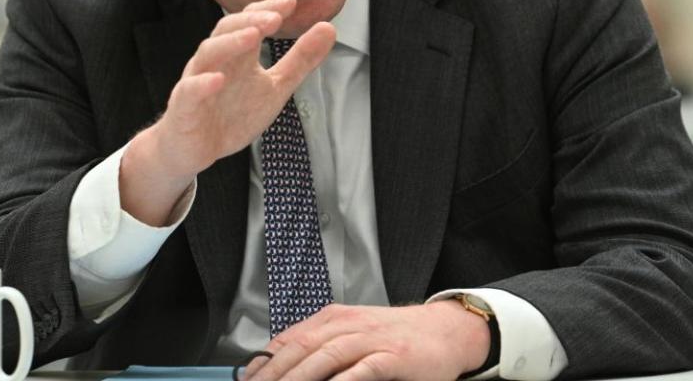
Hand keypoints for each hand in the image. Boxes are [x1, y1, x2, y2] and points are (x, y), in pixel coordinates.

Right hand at [120, 0, 336, 224]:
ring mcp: (197, 81)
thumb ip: (300, 60)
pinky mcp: (184, 107)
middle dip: (250, 21)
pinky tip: (218, 80)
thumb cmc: (231, 114)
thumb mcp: (275, 87)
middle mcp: (216, 62)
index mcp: (238, 55)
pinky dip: (202, 84)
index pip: (249, 21)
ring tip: (253, 37)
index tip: (291, 2)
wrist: (193, 148)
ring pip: (208, 54)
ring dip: (229, 43)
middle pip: (226, 30)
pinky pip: (189, 91)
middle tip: (275, 17)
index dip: (267, 10)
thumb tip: (329, 28)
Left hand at [243, 301, 490, 380]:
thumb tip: (284, 362)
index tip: (247, 380)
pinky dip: (344, 380)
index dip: (264, 362)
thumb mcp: (354, 331)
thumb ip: (322, 344)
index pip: (289, 338)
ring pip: (326, 356)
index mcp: (335, 318)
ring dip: (300, 378)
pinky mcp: (393, 356)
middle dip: (274, 373)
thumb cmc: (397, 337)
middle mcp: (349, 324)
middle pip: (302, 348)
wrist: (444, 331)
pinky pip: (363, 369)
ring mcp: (371, 339)